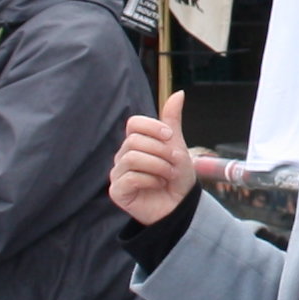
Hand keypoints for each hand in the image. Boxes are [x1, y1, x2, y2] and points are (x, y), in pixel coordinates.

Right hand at [109, 90, 195, 225]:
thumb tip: (178, 93)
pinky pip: (130, 177)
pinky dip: (150, 180)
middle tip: (173, 164)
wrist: (181, 206)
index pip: (134, 123)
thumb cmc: (177, 176)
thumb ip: (172, 121)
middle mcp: (123, 156)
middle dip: (160, 151)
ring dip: (157, 166)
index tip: (170, 137)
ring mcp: (118, 174)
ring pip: (132, 158)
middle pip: (134, 141)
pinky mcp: (117, 192)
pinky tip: (158, 185)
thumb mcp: (177, 145)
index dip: (153, 127)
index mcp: (135, 143)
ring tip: (168, 175)